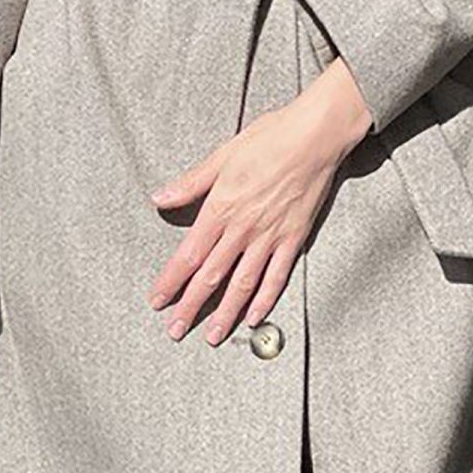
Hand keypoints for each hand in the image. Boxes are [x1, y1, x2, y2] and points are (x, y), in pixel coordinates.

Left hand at [148, 58, 373, 345]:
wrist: (315, 136)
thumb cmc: (270, 139)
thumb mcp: (222, 156)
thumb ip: (191, 183)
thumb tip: (159, 198)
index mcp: (221, 208)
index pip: (188, 255)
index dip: (171, 281)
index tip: (157, 300)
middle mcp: (243, 228)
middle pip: (211, 276)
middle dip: (191, 306)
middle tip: (175, 330)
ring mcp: (270, 236)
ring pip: (242, 284)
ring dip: (225, 312)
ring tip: (213, 335)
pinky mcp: (294, 238)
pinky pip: (277, 276)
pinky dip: (265, 299)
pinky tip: (254, 316)